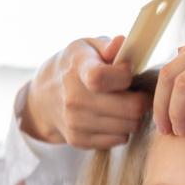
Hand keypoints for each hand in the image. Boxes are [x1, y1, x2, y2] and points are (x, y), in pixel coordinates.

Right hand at [21, 35, 151, 149]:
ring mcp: (75, 122)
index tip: (127, 72)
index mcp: (77, 68)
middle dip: (142, 100)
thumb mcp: (87, 47)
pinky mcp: (79, 140)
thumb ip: (108, 45)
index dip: (125, 75)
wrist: (43, 98)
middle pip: (129, 108)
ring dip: (134, 116)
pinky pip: (119, 140)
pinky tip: (114, 118)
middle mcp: (73, 98)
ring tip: (125, 105)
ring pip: (129, 126)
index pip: (102, 78)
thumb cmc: (74, 67)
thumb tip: (121, 44)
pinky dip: (122, 130)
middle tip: (138, 93)